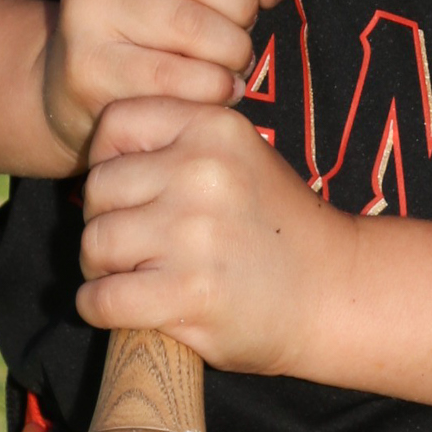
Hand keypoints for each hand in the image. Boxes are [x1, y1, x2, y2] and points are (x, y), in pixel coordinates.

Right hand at [42, 0, 296, 163]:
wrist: (81, 82)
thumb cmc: (153, 20)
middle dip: (242, 8)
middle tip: (242, 30)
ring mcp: (84, 12)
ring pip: (194, 28)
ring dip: (233, 53)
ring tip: (233, 62)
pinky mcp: (89, 68)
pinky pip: (177, 78)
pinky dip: (214, 88)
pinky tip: (218, 89)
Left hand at [76, 102, 357, 376]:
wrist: (336, 290)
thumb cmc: (277, 226)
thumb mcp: (240, 157)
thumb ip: (179, 144)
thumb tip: (100, 162)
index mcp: (214, 128)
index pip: (116, 123)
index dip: (106, 158)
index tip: (124, 190)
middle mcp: (202, 172)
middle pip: (98, 188)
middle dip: (103, 219)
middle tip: (128, 244)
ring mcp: (194, 234)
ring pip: (95, 243)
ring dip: (100, 267)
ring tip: (130, 275)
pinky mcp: (190, 293)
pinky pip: (102, 298)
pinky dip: (98, 308)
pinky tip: (120, 308)